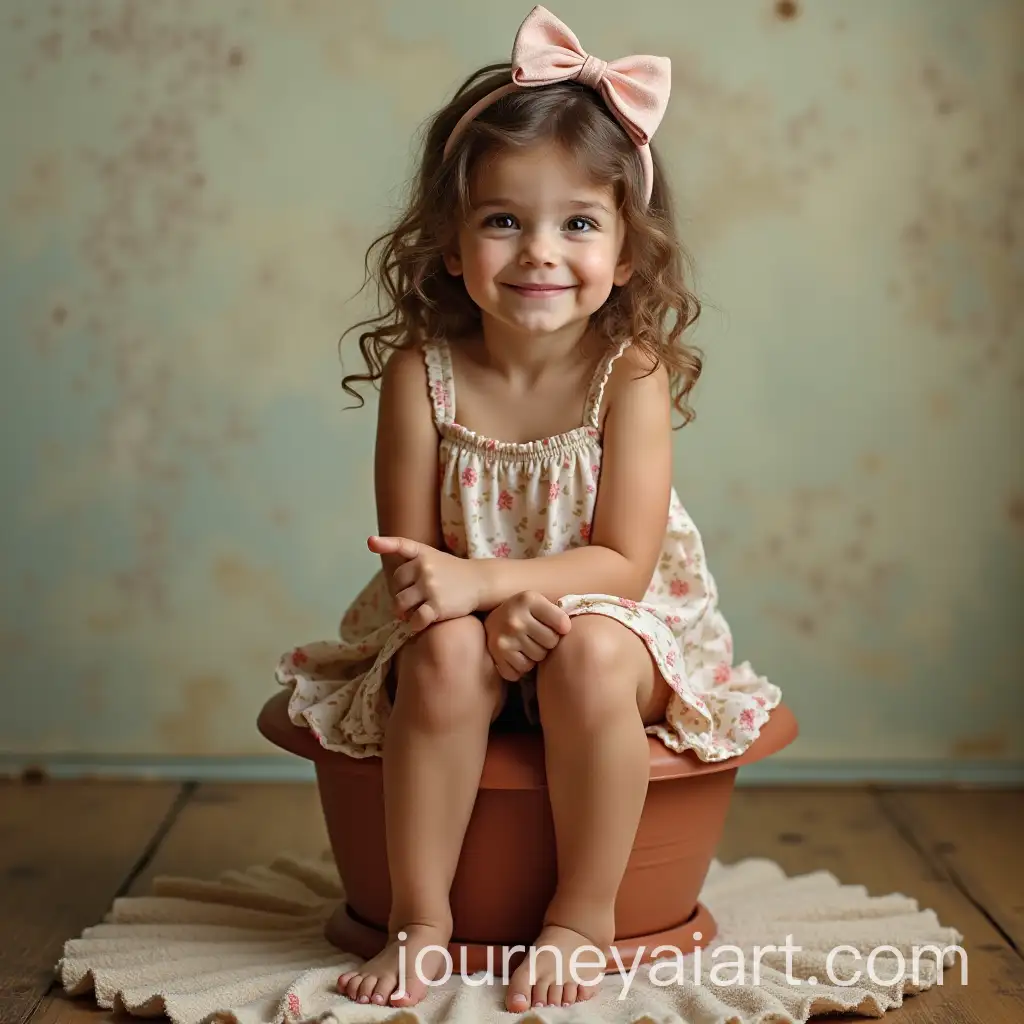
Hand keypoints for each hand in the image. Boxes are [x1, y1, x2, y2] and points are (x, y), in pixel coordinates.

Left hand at [368, 535, 483, 631]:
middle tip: (411, 600)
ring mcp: (430, 588)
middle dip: (399, 595)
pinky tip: (419, 623)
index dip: (384, 544)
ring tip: (411, 613)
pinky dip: (414, 624)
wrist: (480, 582)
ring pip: (401, 604)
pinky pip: (416, 620)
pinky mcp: (438, 606)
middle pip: (396, 585)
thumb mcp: (433, 556)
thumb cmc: (452, 572)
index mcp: (422, 555)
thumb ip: (411, 558)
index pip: (401, 546)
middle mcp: (424, 568)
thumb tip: (380, 553)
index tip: (371, 542)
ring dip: (402, 612)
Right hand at [484, 590, 571, 681]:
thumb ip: (557, 612)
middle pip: (551, 643)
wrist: (491, 620)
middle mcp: (515, 618)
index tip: (556, 626)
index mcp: (529, 600)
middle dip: (547, 642)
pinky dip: (521, 666)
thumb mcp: (538, 603)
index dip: (562, 628)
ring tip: (526, 644)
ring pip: (538, 659)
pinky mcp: (498, 654)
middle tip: (537, 636)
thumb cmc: (523, 613)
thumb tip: (571, 631)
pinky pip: (522, 670)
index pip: (563, 624)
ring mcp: (505, 638)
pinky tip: (516, 654)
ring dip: (535, 655)